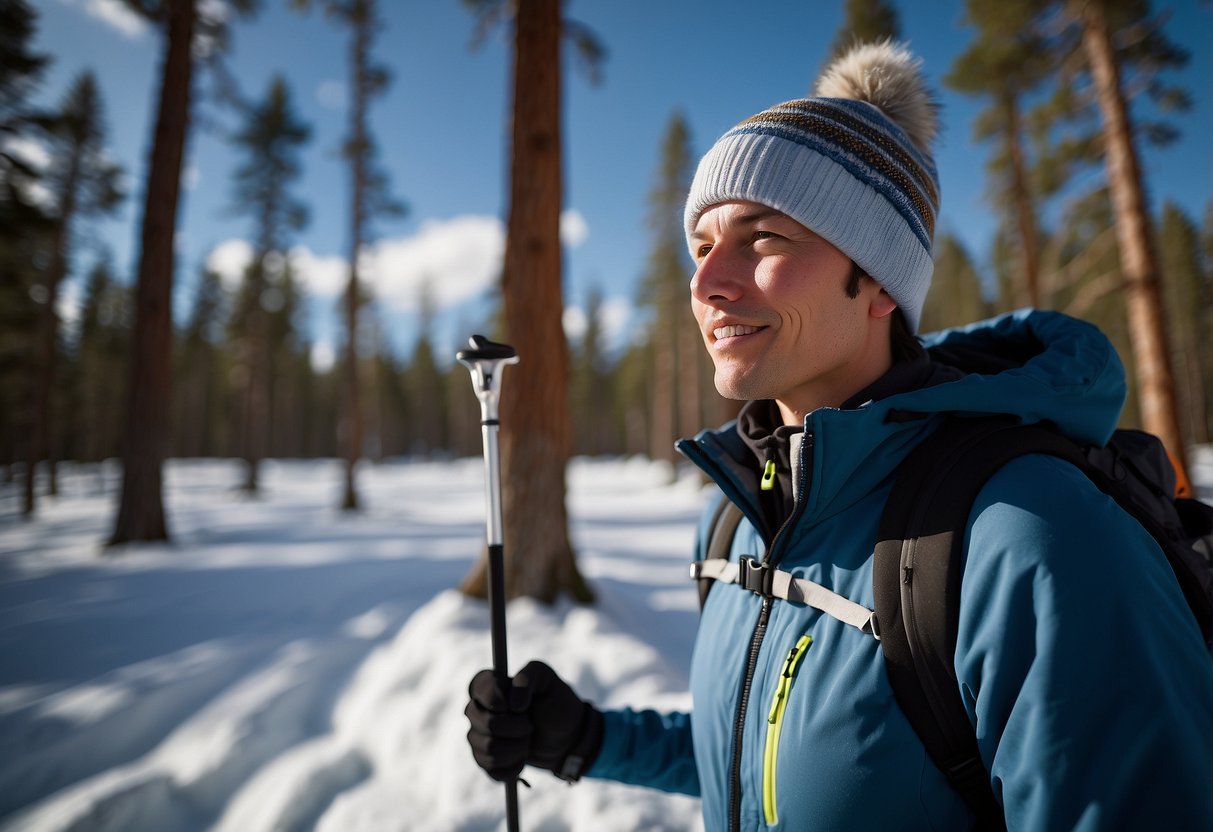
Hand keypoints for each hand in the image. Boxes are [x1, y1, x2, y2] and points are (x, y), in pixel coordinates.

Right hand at [465, 660, 603, 782]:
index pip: (479, 687)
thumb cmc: (555, 702)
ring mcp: (479, 735)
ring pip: (488, 748)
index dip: (495, 699)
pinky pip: (489, 767)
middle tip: (530, 725)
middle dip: (515, 728)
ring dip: (516, 748)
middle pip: (486, 723)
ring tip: (528, 741)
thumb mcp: (548, 680)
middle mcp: (479, 709)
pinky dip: (512, 766)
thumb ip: (528, 678)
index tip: (518, 707)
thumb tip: (512, 704)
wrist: (566, 737)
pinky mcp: (485, 759)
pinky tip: (522, 759)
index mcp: (492, 685)